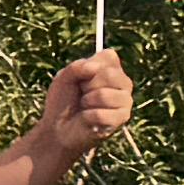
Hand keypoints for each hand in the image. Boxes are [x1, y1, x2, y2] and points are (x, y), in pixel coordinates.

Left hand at [31, 49, 134, 176]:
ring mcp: (125, 100)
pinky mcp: (122, 118)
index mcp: (111, 68)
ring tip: (85, 107)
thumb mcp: (63, 78)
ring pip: (104, 95)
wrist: (58, 128)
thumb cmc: (63, 101)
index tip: (80, 77)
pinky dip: (87, 116)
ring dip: (87, 102)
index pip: (109, 56)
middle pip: (109, 74)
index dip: (89, 66)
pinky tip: (88, 119)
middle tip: (82, 94)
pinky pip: (101, 113)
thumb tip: (95, 68)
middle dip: (87, 85)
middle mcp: (123, 82)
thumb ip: (77, 67)